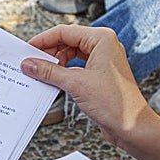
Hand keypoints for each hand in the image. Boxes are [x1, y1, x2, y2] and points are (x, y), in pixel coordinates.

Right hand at [21, 26, 154, 147]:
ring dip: (55, 63)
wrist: (132, 127)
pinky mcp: (100, 74)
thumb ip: (49, 71)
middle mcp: (103, 45)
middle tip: (30, 63)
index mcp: (101, 39)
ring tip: (39, 73)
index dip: (43, 40)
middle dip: (48, 52)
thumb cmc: (115, 103)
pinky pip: (76, 67)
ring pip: (70, 54)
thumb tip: (29, 64)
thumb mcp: (76, 84)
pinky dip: (63, 72)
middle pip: (67, 41)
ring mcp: (102, 60)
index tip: (26, 49)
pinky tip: (52, 80)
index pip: (64, 32)